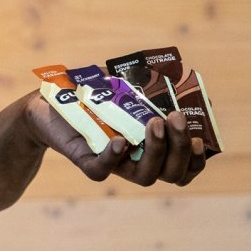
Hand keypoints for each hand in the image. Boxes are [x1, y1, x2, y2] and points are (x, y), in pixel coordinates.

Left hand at [23, 92, 205, 186]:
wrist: (51, 98)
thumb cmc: (93, 92)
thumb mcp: (124, 82)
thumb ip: (147, 80)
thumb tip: (174, 73)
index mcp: (150, 146)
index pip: (182, 167)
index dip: (196, 160)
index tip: (200, 138)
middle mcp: (135, 159)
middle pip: (171, 173)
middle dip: (180, 148)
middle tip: (176, 118)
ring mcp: (111, 161)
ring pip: (144, 177)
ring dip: (156, 151)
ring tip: (155, 123)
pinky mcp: (83, 159)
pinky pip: (101, 169)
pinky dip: (113, 158)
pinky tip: (121, 141)